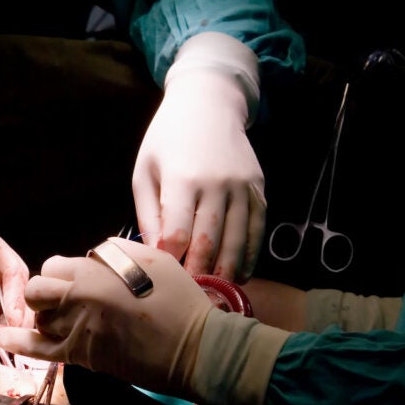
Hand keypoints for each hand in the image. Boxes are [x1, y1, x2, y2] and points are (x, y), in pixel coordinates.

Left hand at [0, 237, 289, 404]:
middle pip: (37, 289)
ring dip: (47, 315)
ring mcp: (75, 329)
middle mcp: (76, 300)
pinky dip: (16, 341)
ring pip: (39, 318)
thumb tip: (93, 255)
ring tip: (68, 317)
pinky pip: (38, 349)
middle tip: (70, 297)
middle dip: (47, 291)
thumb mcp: (151, 257)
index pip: (53, 265)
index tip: (80, 279)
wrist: (194, 347)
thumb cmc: (177, 299)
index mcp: (92, 272)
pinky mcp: (81, 356)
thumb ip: (114, 250)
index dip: (63, 272)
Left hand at [132, 32, 264, 282]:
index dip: (171, 262)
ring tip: (214, 296)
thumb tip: (156, 254)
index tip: (164, 283)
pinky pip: (257, 230)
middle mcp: (216, 184)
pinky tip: (240, 275)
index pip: (177, 233)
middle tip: (189, 301)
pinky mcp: (259, 188)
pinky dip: (250, 256)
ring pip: (237, 241)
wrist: (208, 103)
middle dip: (198, 275)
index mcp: (182, 179)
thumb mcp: (145, 170)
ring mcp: (242, 186)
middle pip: (209, 242)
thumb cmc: (167, 140)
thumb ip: (149, 213)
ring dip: (226, 273)